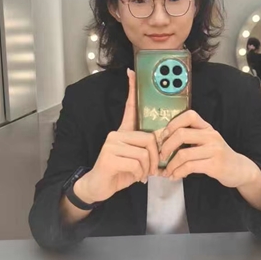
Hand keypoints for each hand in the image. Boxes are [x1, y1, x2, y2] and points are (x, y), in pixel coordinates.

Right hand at [76, 69, 158, 203]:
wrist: (98, 187)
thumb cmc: (119, 172)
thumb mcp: (135, 159)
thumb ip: (146, 149)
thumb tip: (162, 145)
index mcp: (123, 132)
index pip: (129, 107)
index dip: (131, 90)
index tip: (131, 72)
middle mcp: (116, 134)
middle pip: (148, 139)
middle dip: (155, 158)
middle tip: (152, 170)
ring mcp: (111, 144)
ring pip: (144, 153)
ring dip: (147, 168)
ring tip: (141, 175)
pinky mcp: (109, 156)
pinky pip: (136, 163)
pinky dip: (139, 174)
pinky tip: (133, 178)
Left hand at [159, 110, 259, 188]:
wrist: (240, 169)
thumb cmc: (218, 155)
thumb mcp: (208, 141)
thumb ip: (192, 137)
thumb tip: (164, 140)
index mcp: (207, 127)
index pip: (189, 115)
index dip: (173, 123)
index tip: (164, 136)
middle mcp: (211, 136)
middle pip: (181, 134)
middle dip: (166, 146)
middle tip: (161, 156)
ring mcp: (214, 150)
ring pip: (183, 154)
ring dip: (171, 165)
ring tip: (167, 171)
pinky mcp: (215, 165)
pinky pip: (190, 167)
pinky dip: (178, 172)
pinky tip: (175, 176)